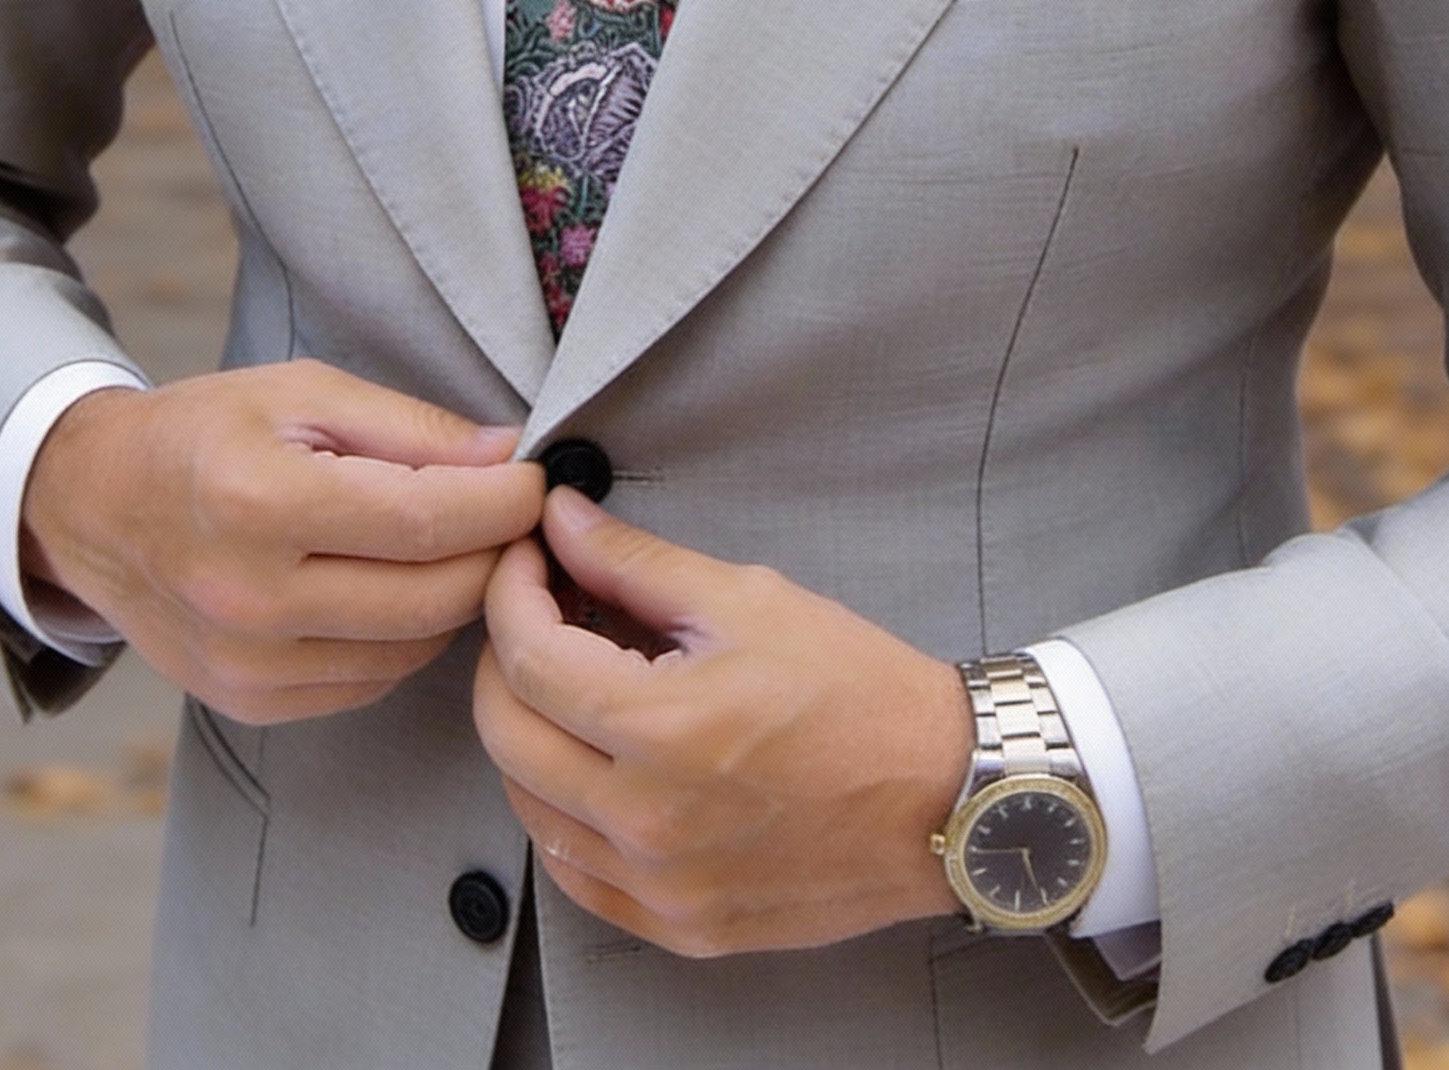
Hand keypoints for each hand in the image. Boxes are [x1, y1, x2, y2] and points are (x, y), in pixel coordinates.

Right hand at [22, 361, 542, 724]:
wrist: (94, 505)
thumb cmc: (204, 433)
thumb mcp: (304, 392)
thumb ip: (412, 428)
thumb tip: (510, 455)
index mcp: (261, 503)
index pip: (429, 521)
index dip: (506, 501)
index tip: (538, 478)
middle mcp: (250, 598)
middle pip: (435, 598)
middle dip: (496, 553)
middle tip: (512, 513)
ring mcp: (247, 664)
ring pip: (414, 649)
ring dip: (457, 598)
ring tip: (456, 543)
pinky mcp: (250, 702)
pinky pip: (373, 680)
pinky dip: (405, 636)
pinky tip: (396, 586)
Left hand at [473, 487, 968, 956]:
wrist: (943, 794)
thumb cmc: (860, 692)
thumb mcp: (748, 600)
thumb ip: (635, 563)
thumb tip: (564, 522)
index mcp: (668, 730)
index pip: (528, 658)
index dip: (511, 593)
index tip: (525, 560)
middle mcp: (651, 821)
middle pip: (507, 734)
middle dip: (505, 657)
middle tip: (539, 612)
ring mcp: (662, 886)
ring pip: (528, 807)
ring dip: (530, 734)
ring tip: (578, 683)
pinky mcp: (680, 926)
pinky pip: (573, 874)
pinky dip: (562, 813)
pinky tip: (595, 765)